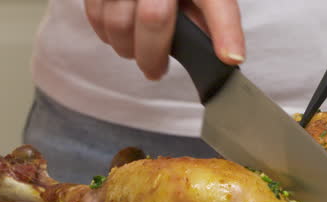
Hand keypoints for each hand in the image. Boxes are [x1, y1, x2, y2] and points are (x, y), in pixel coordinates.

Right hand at [84, 0, 244, 79]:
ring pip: (117, 22)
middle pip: (153, 18)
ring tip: (137, 51)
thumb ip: (210, 18)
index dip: (225, 30)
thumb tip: (223, 54)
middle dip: (152, 55)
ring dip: (127, 48)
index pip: (216, 2)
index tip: (230, 57)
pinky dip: (107, 35)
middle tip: (155, 70)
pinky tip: (121, 35)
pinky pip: (96, 16)